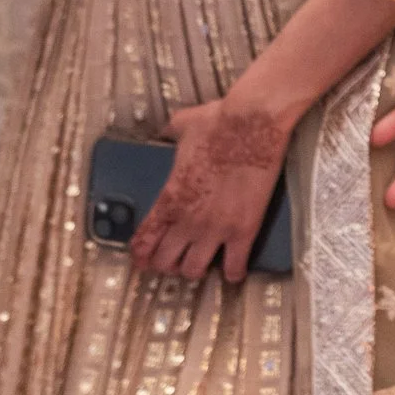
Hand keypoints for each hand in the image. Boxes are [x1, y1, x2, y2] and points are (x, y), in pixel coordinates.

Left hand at [129, 98, 291, 281]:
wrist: (253, 124)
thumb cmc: (218, 122)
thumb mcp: (182, 125)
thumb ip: (170, 134)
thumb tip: (166, 129)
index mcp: (169, 198)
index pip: (144, 239)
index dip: (141, 254)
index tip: (143, 259)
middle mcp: (187, 220)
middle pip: (165, 261)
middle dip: (167, 263)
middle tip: (175, 259)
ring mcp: (216, 229)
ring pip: (194, 270)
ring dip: (195, 269)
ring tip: (201, 263)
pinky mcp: (244, 230)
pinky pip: (235, 266)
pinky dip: (233, 273)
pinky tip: (233, 271)